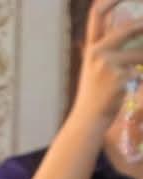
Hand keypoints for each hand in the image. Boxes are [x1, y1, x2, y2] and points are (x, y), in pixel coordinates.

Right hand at [68, 0, 142, 132]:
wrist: (88, 119)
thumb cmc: (97, 92)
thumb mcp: (99, 65)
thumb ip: (111, 45)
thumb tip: (134, 26)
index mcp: (91, 47)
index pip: (97, 14)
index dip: (110, 0)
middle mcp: (96, 52)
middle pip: (129, 28)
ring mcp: (107, 64)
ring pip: (141, 53)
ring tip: (136, 71)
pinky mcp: (119, 76)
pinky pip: (141, 70)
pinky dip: (142, 76)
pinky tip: (130, 86)